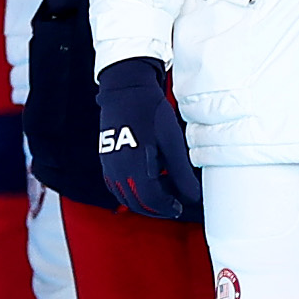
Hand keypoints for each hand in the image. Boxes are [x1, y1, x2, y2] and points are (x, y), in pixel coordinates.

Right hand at [87, 54, 198, 220]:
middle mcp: (119, 171)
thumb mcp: (172, 142)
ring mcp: (110, 166)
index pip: (153, 202)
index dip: (168, 208)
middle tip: (173, 203)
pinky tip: (143, 181)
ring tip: (160, 192)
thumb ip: (181, 173)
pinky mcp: (106, 160)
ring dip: (143, 202)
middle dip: (157, 208)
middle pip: (138, 204)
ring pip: (125, 198)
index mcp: (137, 168)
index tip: (179, 206)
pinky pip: (116, 186)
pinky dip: (130, 192)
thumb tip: (192, 195)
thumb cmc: (150, 112)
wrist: (126, 90)